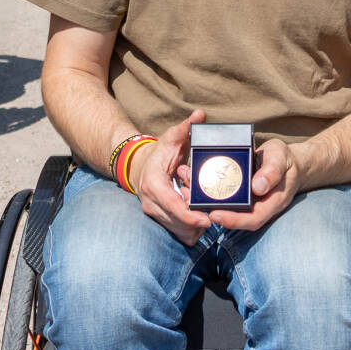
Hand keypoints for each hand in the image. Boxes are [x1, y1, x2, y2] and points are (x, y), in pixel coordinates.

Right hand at [128, 109, 211, 245]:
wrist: (138, 167)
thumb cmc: (158, 154)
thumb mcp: (171, 139)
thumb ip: (185, 128)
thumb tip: (200, 115)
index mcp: (154, 185)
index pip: (173, 206)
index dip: (190, 216)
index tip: (207, 219)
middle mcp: (151, 203)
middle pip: (178, 223)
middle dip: (197, 220)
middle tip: (212, 210)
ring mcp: (154, 214)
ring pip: (180, 232)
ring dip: (196, 226)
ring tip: (205, 210)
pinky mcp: (160, 221)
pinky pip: (179, 234)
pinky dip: (192, 229)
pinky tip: (199, 217)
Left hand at [201, 138, 303, 231]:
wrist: (288, 161)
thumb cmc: (285, 160)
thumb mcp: (281, 159)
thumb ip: (272, 172)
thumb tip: (258, 187)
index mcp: (272, 203)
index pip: (253, 219)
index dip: (234, 221)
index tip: (215, 215)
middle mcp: (259, 207)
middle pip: (236, 218)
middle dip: (214, 213)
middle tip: (193, 203)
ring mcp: (250, 203)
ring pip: (228, 209)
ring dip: (207, 203)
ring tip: (188, 191)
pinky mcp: (242, 195)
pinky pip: (226, 198)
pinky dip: (209, 193)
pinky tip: (195, 183)